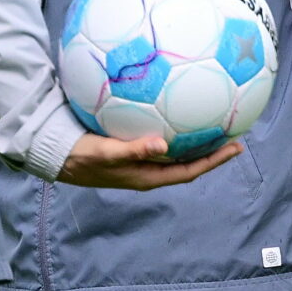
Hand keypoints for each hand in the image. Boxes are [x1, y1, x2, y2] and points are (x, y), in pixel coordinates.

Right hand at [57, 131, 241, 189]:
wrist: (56, 156)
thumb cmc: (80, 156)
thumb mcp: (105, 153)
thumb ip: (133, 150)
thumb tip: (163, 144)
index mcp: (147, 177)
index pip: (189, 172)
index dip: (214, 161)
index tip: (235, 147)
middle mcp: (147, 172)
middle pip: (187, 163)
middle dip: (210, 151)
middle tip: (232, 133)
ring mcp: (138, 163)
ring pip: (174, 154)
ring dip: (193, 142)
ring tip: (212, 124)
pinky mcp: (129, 151)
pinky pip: (158, 142)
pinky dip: (172, 132)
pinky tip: (173, 113)